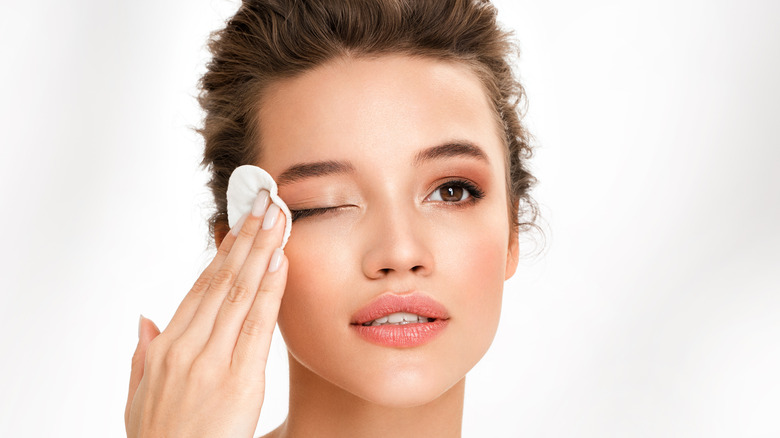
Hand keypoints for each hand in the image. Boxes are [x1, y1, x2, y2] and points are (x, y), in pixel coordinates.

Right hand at [125, 200, 287, 436]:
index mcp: (167, 348)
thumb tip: (145, 318)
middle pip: (221, 281)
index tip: (239, 226)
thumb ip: (142, 354)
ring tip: (277, 219)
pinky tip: (281, 264)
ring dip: (260, 252)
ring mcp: (213, 361)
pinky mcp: (240, 380)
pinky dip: (269, 291)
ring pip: (239, 294)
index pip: (200, 288)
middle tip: (265, 202)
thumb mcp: (139, 395)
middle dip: (245, 238)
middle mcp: (188, 347)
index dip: (223, 254)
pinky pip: (257, 326)